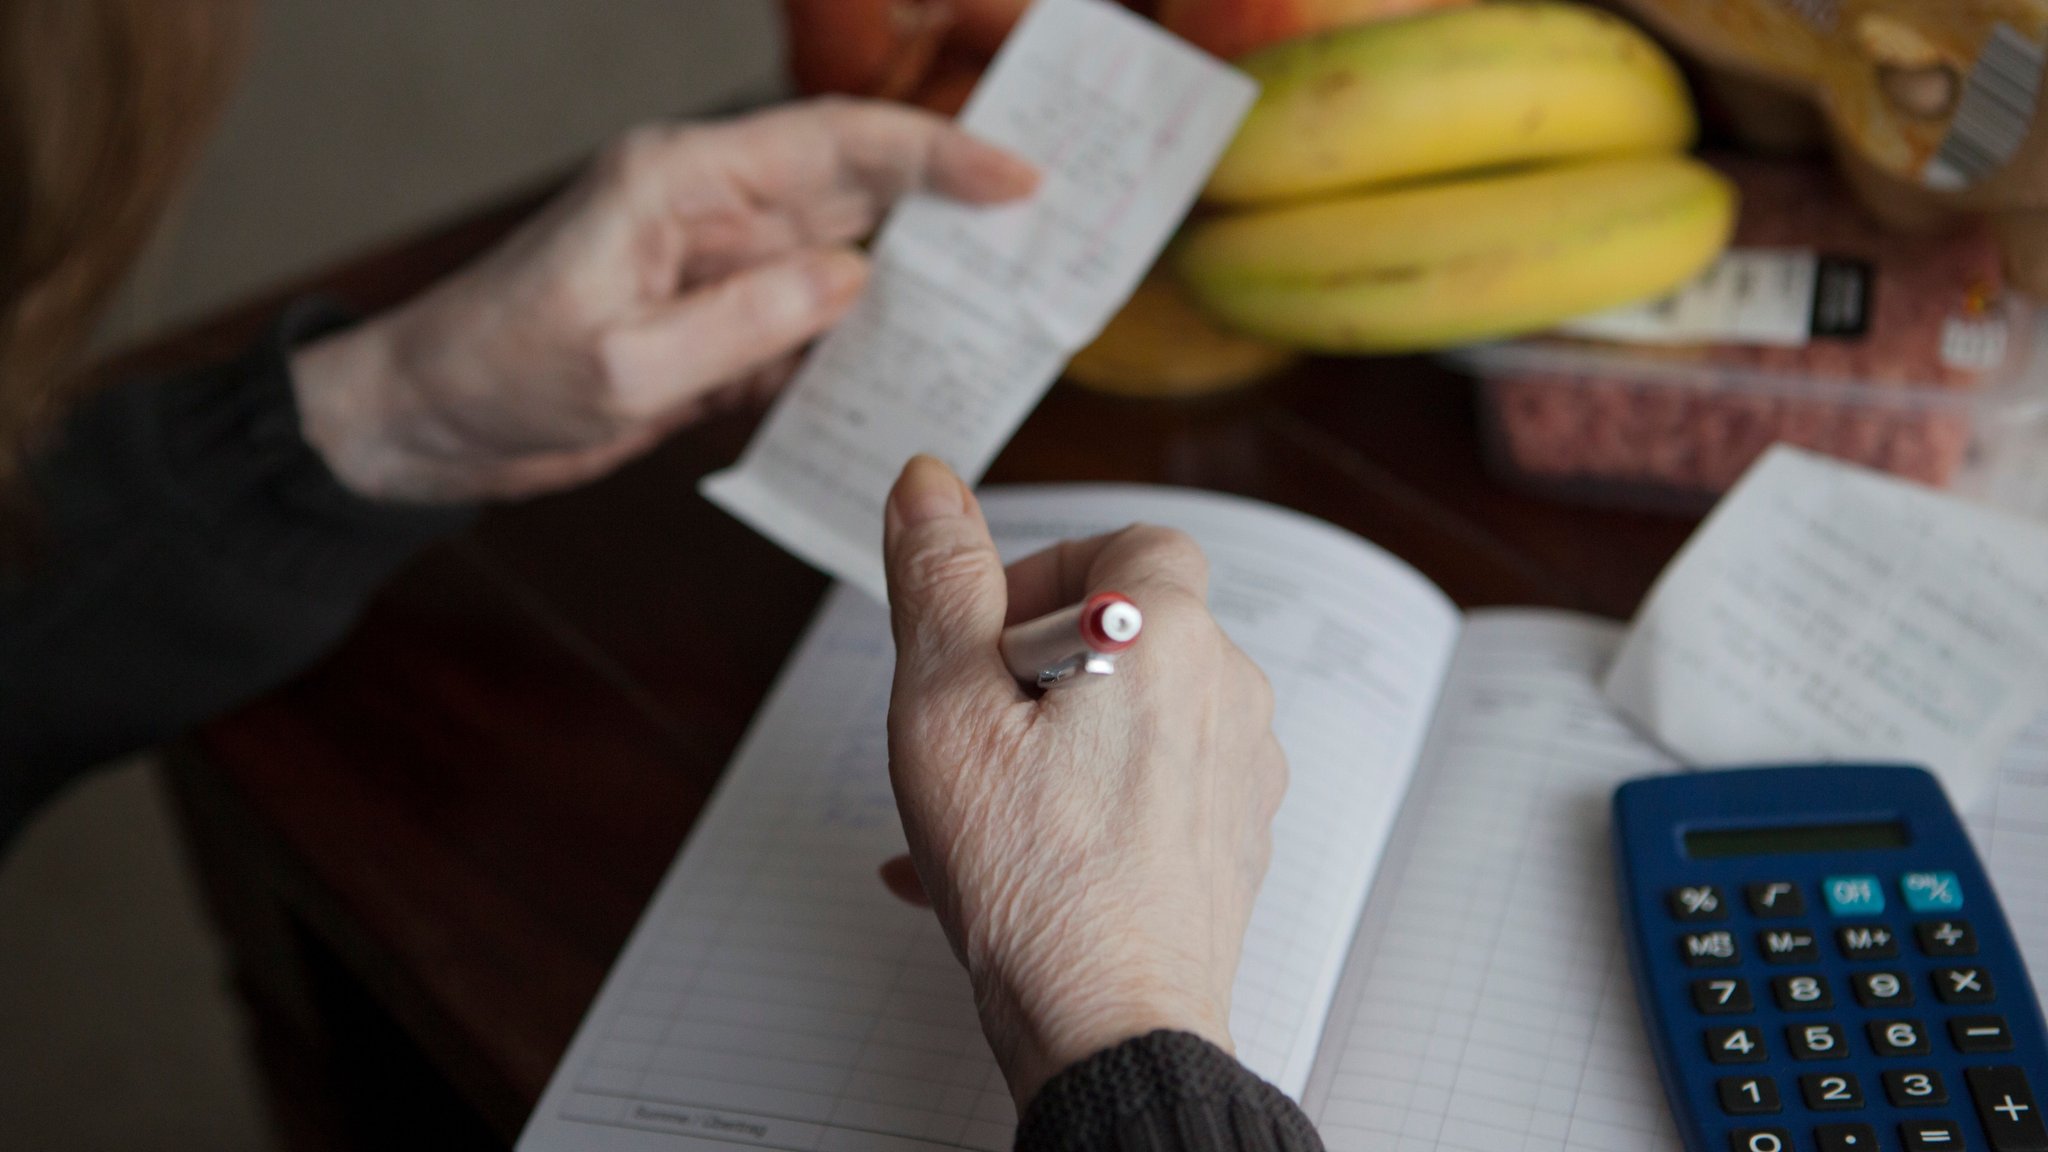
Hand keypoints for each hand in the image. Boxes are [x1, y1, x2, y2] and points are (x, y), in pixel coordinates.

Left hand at [291, 99, 1036, 503]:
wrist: (422, 427)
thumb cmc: (494, 378)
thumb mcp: (625, 365)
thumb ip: (746, 322)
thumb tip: (854, 282)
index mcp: (681, 182)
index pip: (835, 146)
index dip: (937, 154)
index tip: (1020, 178)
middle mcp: (707, 209)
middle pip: (854, 189)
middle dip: (949, 206)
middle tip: (1044, 236)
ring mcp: (711, 268)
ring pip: (840, 260)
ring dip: (914, 284)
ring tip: (1001, 313)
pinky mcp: (710, 325)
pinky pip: (805, 326)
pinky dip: (856, 348)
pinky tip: (909, 375)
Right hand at [879, 456, 1287, 1107]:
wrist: (1108, 1027)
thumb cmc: (1031, 876)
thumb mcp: (946, 706)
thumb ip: (939, 581)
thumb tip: (928, 483)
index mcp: (1170, 638)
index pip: (1132, 541)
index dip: (1050, 570)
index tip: (988, 634)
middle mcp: (1227, 696)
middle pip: (1127, 630)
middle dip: (1034, 665)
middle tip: (970, 728)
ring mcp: (1238, 777)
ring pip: (1128, 717)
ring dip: (1048, 739)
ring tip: (971, 807)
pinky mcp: (1229, 844)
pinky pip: (1144, 790)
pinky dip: (1078, 802)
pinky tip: (1002, 860)